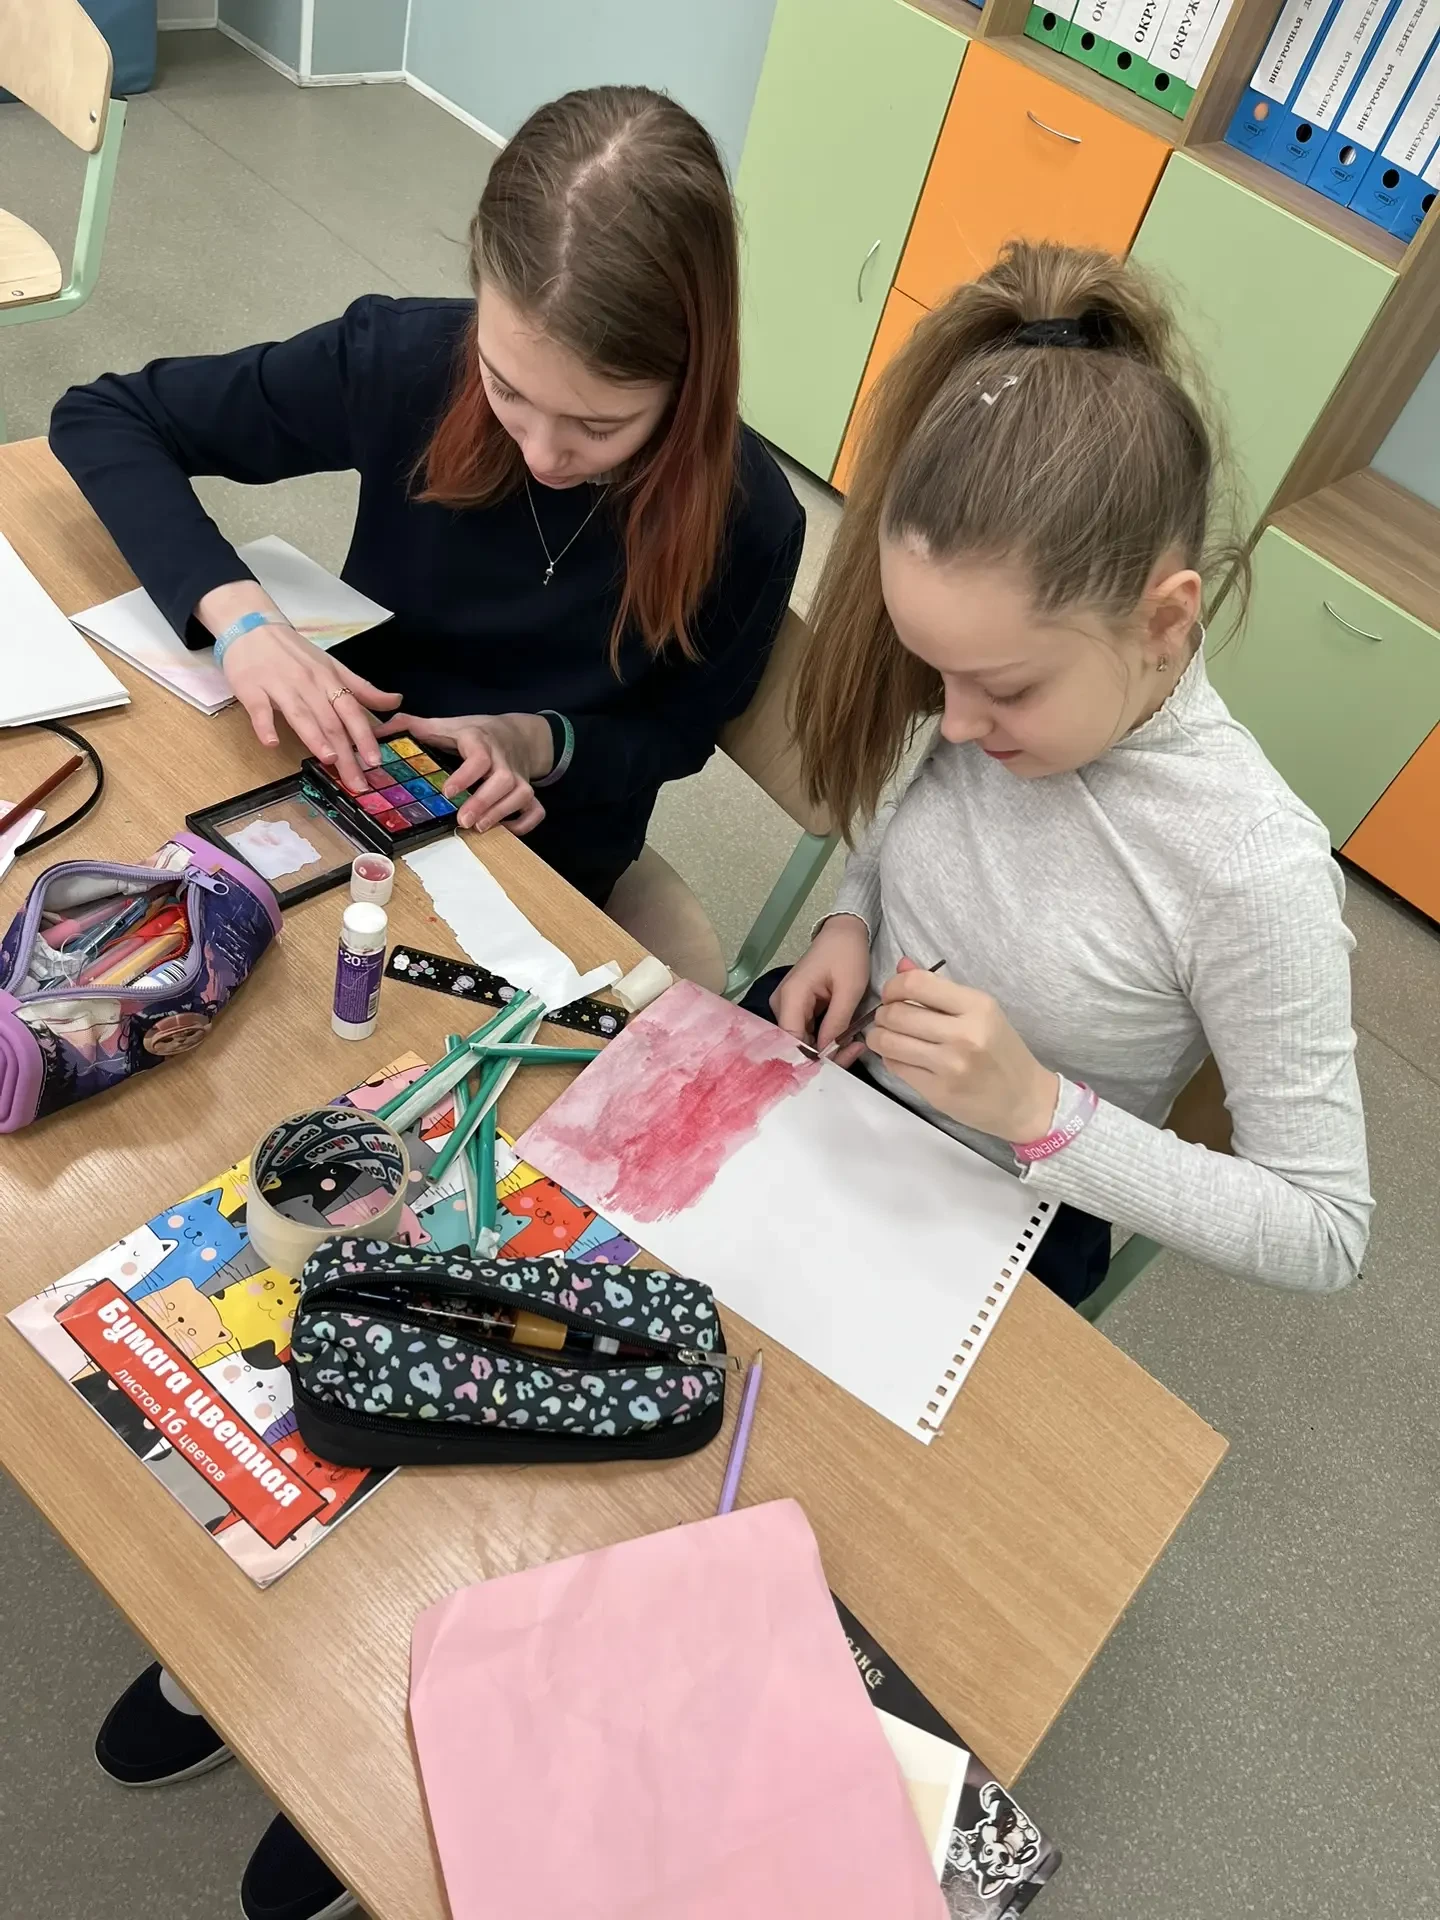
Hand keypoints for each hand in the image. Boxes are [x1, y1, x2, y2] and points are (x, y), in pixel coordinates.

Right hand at [221, 623, 400, 794]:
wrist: (251, 626)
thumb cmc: (294, 652)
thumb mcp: (331, 666)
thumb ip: (361, 688)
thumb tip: (395, 701)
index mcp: (329, 679)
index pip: (351, 711)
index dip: (364, 737)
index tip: (375, 761)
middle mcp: (308, 684)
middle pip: (330, 722)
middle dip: (345, 754)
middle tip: (356, 781)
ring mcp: (279, 686)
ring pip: (300, 715)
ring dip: (315, 737)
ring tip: (329, 759)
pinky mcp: (251, 689)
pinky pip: (259, 710)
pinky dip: (265, 726)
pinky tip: (271, 743)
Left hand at [380, 711, 551, 834]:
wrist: (517, 732)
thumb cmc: (476, 732)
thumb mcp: (446, 724)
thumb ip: (413, 727)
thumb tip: (377, 731)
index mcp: (479, 741)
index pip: (478, 756)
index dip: (466, 775)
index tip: (448, 792)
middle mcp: (502, 759)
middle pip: (504, 780)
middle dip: (485, 802)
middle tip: (463, 821)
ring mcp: (519, 776)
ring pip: (522, 794)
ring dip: (502, 812)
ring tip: (479, 828)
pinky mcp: (529, 790)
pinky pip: (536, 809)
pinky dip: (525, 823)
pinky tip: (506, 829)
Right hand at [771, 914, 872, 1063]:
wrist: (844, 933)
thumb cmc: (847, 954)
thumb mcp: (849, 989)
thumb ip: (837, 1023)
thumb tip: (828, 1054)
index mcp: (791, 996)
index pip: (791, 1040)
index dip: (811, 1058)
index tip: (837, 1066)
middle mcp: (782, 1004)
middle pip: (795, 1043)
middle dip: (823, 1056)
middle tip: (854, 1052)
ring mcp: (787, 1007)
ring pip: (802, 1041)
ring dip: (826, 1048)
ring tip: (854, 1045)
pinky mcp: (796, 1008)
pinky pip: (807, 1032)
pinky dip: (825, 1038)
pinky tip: (845, 1038)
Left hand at [866, 957, 1059, 1141]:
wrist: (1024, 1100)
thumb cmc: (1001, 1051)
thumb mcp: (981, 1012)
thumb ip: (939, 988)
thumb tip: (901, 965)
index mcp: (977, 1006)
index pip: (916, 984)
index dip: (893, 987)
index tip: (893, 994)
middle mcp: (964, 1034)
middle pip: (896, 1013)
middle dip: (883, 1013)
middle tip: (888, 1017)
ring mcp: (950, 1065)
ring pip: (889, 1042)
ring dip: (879, 1036)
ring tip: (886, 1036)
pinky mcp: (938, 1092)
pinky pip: (895, 1067)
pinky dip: (890, 1058)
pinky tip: (900, 1056)